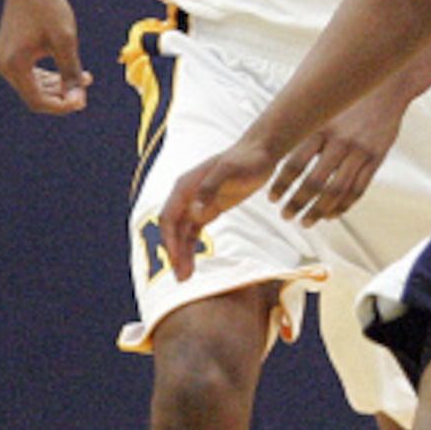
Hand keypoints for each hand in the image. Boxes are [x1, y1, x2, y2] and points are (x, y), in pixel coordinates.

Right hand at [0, 0, 91, 114]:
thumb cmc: (49, 9)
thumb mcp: (65, 42)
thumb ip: (71, 73)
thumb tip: (78, 102)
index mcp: (15, 65)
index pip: (38, 101)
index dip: (62, 106)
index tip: (83, 100)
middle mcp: (4, 66)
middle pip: (35, 96)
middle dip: (62, 96)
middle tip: (86, 87)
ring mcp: (4, 60)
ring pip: (33, 87)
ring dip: (57, 87)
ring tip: (84, 78)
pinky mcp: (8, 53)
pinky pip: (29, 74)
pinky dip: (48, 76)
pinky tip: (68, 71)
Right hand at [161, 140, 276, 279]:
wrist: (261, 152)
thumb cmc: (246, 160)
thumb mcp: (229, 171)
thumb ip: (210, 189)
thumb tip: (195, 213)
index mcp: (185, 186)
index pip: (169, 218)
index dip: (170, 240)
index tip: (176, 260)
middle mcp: (186, 196)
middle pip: (173, 229)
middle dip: (175, 253)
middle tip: (182, 277)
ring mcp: (197, 203)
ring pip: (182, 233)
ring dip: (182, 254)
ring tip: (186, 277)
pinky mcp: (209, 209)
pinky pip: (194, 232)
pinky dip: (191, 248)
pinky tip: (193, 265)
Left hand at [268, 90, 402, 224]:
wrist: (388, 85)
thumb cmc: (350, 97)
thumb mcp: (325, 107)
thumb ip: (306, 127)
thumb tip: (276, 146)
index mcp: (322, 126)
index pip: (295, 162)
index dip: (281, 184)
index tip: (272, 198)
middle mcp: (340, 140)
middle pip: (314, 182)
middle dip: (297, 203)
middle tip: (286, 216)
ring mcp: (360, 151)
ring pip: (336, 191)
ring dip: (319, 210)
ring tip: (306, 221)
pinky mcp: (377, 158)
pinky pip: (358, 189)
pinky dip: (343, 206)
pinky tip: (332, 214)